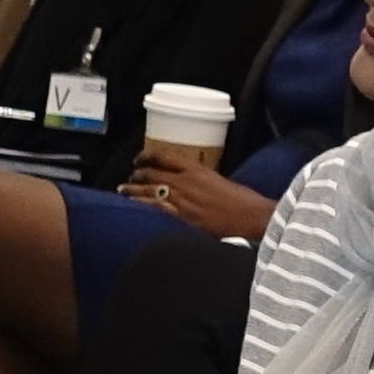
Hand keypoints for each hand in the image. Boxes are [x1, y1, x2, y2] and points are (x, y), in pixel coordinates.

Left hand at [127, 162, 275, 240]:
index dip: (147, 156)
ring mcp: (181, 200)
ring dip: (133, 190)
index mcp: (196, 168)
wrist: (251, 217)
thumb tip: (190, 183)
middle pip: (152, 173)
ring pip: (149, 191)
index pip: (163, 156)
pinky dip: (141, 206)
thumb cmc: (242, 200)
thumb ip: (201, 179)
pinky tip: (132, 207)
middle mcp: (185, 181)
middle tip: (130, 177)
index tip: (139, 159)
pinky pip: (155, 209)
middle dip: (137, 175)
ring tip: (122, 190)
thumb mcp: (219, 180)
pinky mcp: (182, 218)